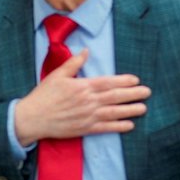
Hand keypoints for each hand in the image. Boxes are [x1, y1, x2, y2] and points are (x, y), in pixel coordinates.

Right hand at [14, 50, 149, 146]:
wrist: (32, 118)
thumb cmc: (43, 95)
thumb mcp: (57, 75)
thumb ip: (74, 63)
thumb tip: (86, 50)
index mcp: (82, 86)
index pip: (108, 82)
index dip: (123, 81)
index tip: (136, 80)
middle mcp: (88, 101)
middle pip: (115, 97)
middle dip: (133, 94)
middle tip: (147, 92)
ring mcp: (87, 116)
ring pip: (113, 112)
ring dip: (130, 110)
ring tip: (143, 108)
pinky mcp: (84, 129)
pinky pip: (105, 128)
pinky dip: (118, 127)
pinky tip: (129, 125)